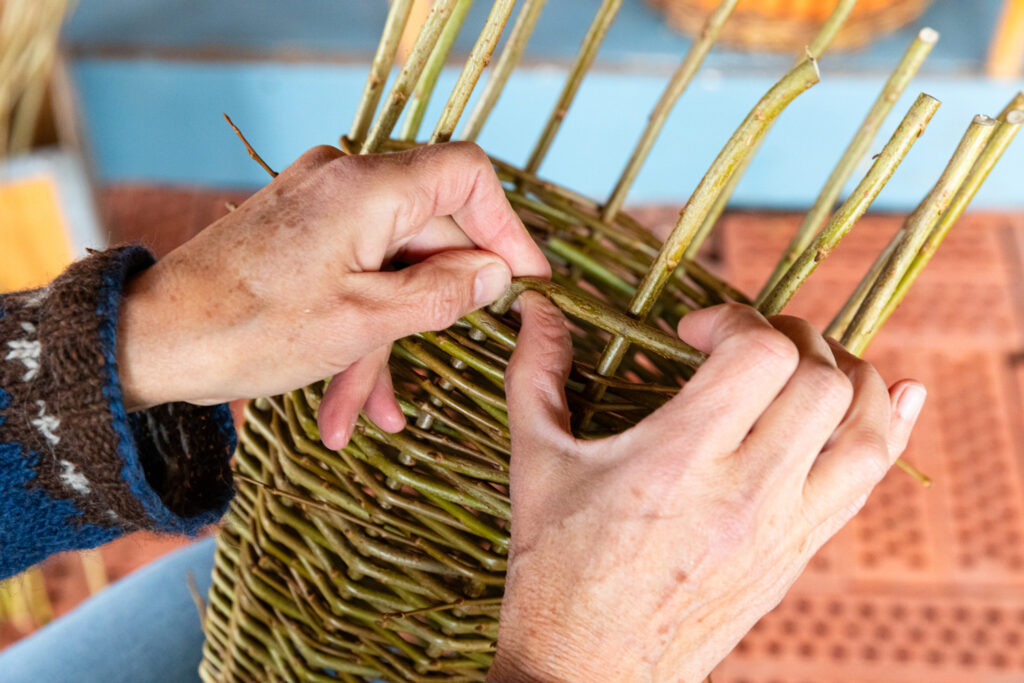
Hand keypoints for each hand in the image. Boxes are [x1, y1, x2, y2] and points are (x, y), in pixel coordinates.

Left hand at [116, 142, 548, 446]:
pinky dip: (356, 330)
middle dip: (434, 311)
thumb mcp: (366, 323)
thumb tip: (497, 273)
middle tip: (448, 370)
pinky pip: (351, 275)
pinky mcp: (299, 236)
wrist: (150, 341)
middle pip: (428, 234)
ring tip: (371, 417)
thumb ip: (443, 292)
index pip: (468, 176)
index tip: (525, 283)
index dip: (507, 227)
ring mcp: (319, 208)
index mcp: (369, 188)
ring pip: (387, 267)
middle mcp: (346, 183)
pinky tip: (343, 406)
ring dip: (386, 342)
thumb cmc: (253, 330)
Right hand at [492, 296, 925, 680]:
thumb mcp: (537, 464)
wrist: (591, 671)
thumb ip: (535, 374)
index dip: (735, 319)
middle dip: (789, 337)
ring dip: (849, 376)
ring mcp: (782, 528)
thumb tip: (536, 308)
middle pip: (820, 380)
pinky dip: (885, 428)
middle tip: (743, 346)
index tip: (694, 333)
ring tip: (805, 365)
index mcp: (679, 460)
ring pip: (865, 430)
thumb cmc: (555, 570)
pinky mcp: (798, 556)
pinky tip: (890, 396)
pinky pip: (868, 482)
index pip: (761, 355)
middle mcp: (745, 491)